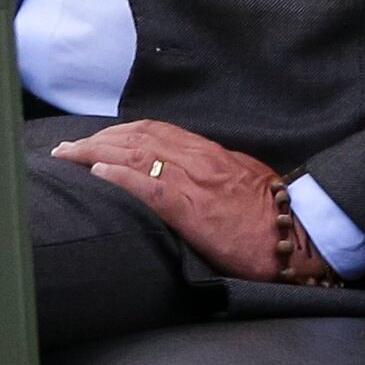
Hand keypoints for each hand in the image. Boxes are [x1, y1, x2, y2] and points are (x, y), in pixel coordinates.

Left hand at [51, 120, 314, 282]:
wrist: (296, 233)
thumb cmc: (272, 214)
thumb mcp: (242, 181)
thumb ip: (214, 173)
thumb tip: (189, 176)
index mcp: (211, 153)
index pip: (157, 130)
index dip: (120, 131)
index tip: (96, 137)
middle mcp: (199, 160)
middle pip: (139, 137)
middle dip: (98, 139)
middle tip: (67, 147)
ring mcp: (195, 182)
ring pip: (137, 154)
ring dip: (96, 152)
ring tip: (68, 156)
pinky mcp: (192, 209)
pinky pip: (150, 187)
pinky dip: (120, 176)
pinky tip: (96, 174)